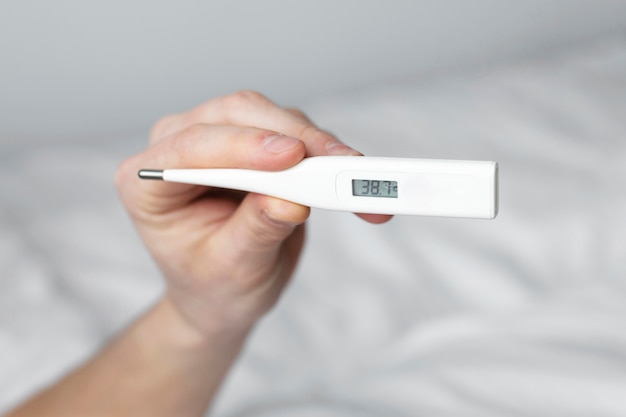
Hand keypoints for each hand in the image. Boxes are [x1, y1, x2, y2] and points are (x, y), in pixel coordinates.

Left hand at [115, 91, 391, 337]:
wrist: (223, 293)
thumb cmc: (214, 285)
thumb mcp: (233, 269)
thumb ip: (257, 231)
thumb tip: (291, 200)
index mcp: (149, 182)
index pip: (192, 148)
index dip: (244, 147)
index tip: (292, 157)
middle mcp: (177, 148)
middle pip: (236, 116)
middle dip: (294, 140)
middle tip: (341, 167)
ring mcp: (217, 139)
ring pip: (271, 116)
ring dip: (318, 146)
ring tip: (355, 181)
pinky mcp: (254, 142)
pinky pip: (293, 132)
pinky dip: (325, 154)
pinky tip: (346, 179)